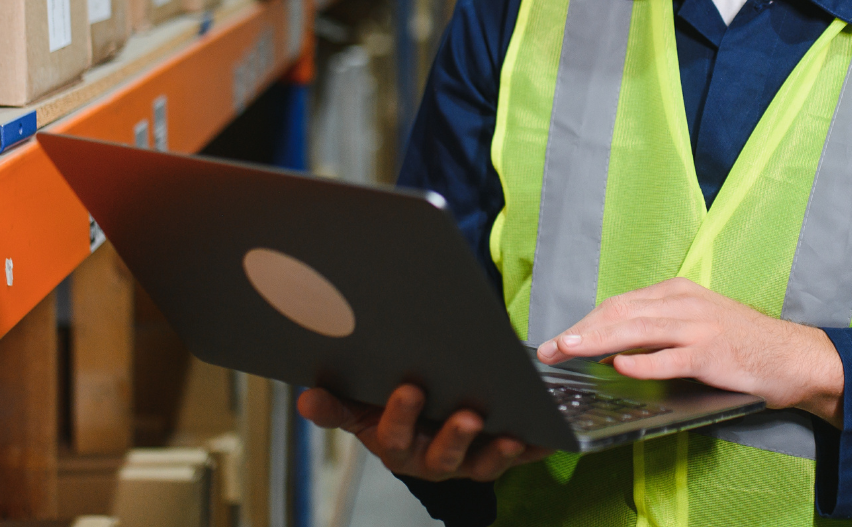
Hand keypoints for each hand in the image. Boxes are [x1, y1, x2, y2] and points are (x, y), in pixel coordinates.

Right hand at [297, 384, 551, 481]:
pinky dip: (533, 448)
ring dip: (497, 452)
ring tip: (511, 435)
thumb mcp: (358, 407)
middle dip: (455, 437)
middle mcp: (432, 460)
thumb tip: (304, 401)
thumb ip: (334, 406)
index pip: (395, 437)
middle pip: (443, 457)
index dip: (401, 417)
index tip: (409, 388)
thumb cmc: (385, 410)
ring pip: (482, 464)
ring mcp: (467, 460)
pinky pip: (518, 456)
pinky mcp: (497, 454)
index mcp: (396, 446)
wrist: (421, 420)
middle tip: (467, 414)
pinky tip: (547, 435)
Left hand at [536, 278, 844, 425]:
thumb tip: (611, 353)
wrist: (795, 357)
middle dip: (579, 332)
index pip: (619, 304)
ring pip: (637, 330)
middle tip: (547, 350)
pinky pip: (670, 357)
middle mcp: (684, 303)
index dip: (583, 322)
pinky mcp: (713, 353)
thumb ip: (658, 333)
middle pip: (620, 313)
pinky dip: (642, 362)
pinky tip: (619, 367)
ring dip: (597, 341)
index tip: (557, 340)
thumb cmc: (743, 346)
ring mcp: (699, 327)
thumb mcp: (696, 325)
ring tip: (567, 350)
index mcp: (677, 293)